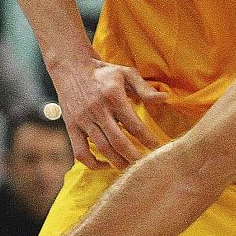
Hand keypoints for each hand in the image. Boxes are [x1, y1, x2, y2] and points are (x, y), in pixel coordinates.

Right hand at [49, 58, 166, 168]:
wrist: (70, 68)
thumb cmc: (104, 72)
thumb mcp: (126, 73)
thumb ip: (144, 88)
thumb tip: (165, 98)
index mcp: (113, 97)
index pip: (134, 125)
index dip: (147, 139)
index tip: (158, 148)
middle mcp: (97, 110)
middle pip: (118, 141)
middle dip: (134, 156)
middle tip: (146, 164)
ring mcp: (82, 120)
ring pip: (101, 148)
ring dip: (117, 161)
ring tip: (131, 167)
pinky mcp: (71, 127)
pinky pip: (80, 152)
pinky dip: (93, 163)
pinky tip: (106, 165)